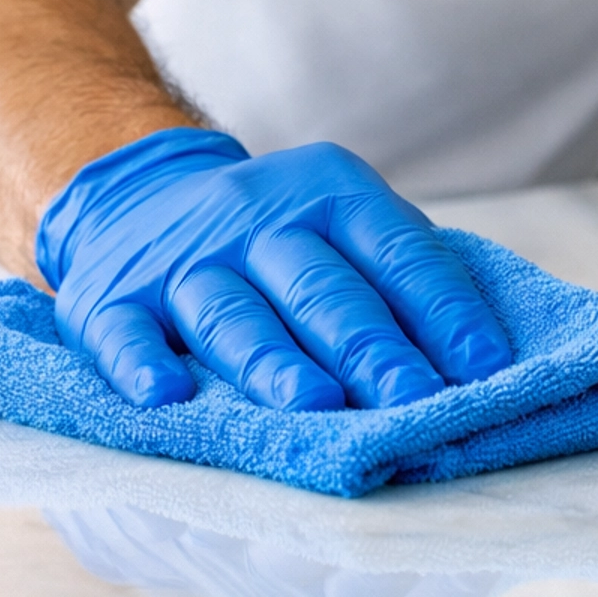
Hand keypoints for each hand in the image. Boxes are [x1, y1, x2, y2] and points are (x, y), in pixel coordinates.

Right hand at [36, 129, 512, 412]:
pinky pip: (124, 333)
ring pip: (231, 313)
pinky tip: (165, 397)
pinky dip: (140, 366)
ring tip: (315, 405)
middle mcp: (252, 220)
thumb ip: (399, 274)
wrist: (135, 190)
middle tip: (414, 400)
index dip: (442, 309)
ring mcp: (180, 260)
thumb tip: (486, 365)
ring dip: (272, 361)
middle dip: (371, 347)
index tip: (485, 368)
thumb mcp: (338, 221)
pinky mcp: (112, 299)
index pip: (394, 250)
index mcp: (326, 194)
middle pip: (318, 287)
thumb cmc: (273, 235)